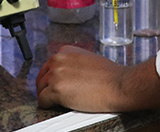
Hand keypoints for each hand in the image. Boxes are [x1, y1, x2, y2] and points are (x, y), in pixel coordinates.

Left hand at [37, 47, 159, 111]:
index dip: (52, 79)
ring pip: (40, 90)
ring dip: (48, 97)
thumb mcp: (88, 60)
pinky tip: (58, 107)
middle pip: (41, 78)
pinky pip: (42, 101)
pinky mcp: (56, 90)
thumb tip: (66, 74)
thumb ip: (72, 64)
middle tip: (55, 97)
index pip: (48, 66)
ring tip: (59, 103)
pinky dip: (48, 106)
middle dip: (46, 88)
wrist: (118, 85)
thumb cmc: (109, 76)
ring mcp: (55, 75)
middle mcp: (57, 60)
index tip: (55, 85)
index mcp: (65, 52)